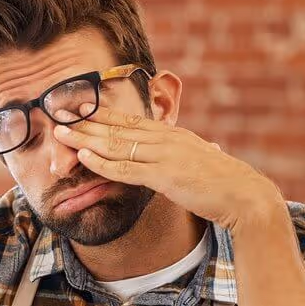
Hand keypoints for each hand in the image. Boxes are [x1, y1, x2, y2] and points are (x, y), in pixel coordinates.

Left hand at [54, 104, 284, 232]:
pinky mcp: (165, 176)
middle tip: (59, 115)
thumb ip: (185, 156)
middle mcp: (167, 138)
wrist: (245, 196)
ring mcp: (165, 155)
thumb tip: (188, 153)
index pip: (131, 121)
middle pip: (118, 127)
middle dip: (86, 122)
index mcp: (173, 134)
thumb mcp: (199, 161)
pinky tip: (84, 157)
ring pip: (117, 144)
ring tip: (61, 133)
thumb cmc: (223, 183)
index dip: (103, 115)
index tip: (80, 109)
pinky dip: (103, 163)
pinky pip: (127, 168)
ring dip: (86, 139)